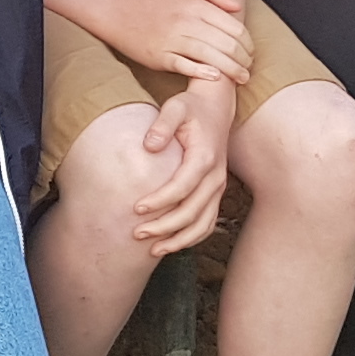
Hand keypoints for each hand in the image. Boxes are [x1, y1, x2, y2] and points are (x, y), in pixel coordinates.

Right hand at [107, 0, 252, 89]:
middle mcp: (185, 21)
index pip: (232, 26)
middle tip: (248, 68)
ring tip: (241, 78)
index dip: (247, 42)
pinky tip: (215, 77)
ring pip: (209, 56)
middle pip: (225, 44)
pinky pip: (184, 65)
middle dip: (243, 59)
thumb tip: (236, 6)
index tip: (251, 52)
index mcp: (194, 4)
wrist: (116, 11)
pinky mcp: (159, 56)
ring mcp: (171, 39)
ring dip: (231, 70)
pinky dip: (201, 72)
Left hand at [129, 79, 234, 253]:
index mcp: (205, 157)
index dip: (159, 201)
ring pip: (203, 224)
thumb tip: (149, 146)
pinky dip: (191, 238)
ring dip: (179, 240)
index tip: (136, 208)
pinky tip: (170, 244)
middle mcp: (216, 176)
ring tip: (153, 250)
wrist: (217, 107)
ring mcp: (218, 187)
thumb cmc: (191, 107)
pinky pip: (207, 223)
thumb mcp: (175, 106)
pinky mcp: (216, 192)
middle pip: (192, 212)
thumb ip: (162, 124)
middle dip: (164, 227)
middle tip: (136, 234)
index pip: (182, 187)